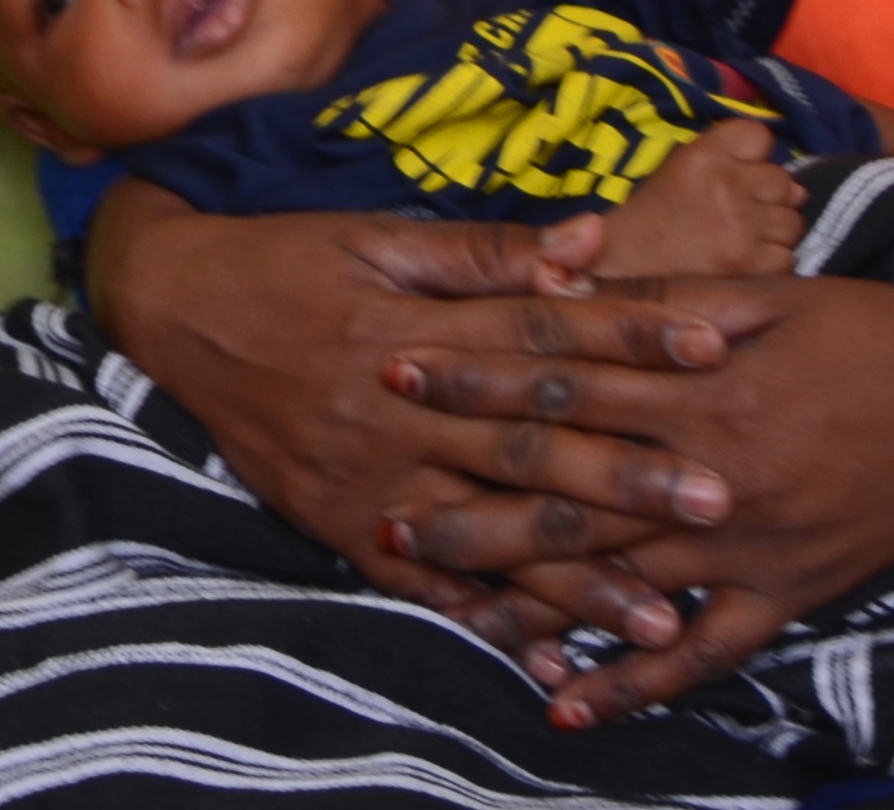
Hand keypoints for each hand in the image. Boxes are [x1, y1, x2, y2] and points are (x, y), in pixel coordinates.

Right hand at [86, 185, 728, 650]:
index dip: (632, 340)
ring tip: (660, 617)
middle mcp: (399, 410)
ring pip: (489, 533)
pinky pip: (422, 585)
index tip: (716, 348)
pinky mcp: (340, 527)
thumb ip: (484, 250)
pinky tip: (547, 659)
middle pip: (531, 447)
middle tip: (719, 502)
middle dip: (629, 478)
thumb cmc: (289, 258)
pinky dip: (484, 622)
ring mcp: (370, 479)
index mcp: (417, 326)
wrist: (174, 310)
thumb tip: (588, 241)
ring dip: (577, 579)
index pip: (544, 334)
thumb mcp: (378, 234)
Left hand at [384, 241, 893, 724]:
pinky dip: (626, 681)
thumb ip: (670, 295)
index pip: (565, 371)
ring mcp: (747, 544)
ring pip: (610, 570)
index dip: (478, 367)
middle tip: (377, 487)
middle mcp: (715, 470)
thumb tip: (575, 275)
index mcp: (707, 380)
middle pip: (566, 476)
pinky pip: (695, 655)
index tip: (399, 359)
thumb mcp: (775, 292)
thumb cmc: (880, 333)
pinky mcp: (783, 597)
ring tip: (429, 582)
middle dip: (466, 479)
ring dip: (517, 578)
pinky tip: (558, 698)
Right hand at [591, 121, 805, 280]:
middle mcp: (725, 184)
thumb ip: (735, 163)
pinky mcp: (747, 264)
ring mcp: (739, 226)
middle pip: (783, 182)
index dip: (755, 156)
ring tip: (746, 238)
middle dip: (770, 198)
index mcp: (704, 154)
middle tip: (743, 213)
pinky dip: (772, 262)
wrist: (625, 265)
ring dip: (775, 232)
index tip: (741, 172)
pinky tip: (748, 262)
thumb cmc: (658, 213)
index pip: (760, 136)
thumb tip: (799, 190)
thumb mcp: (685, 166)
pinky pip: (787, 257)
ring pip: (792, 222)